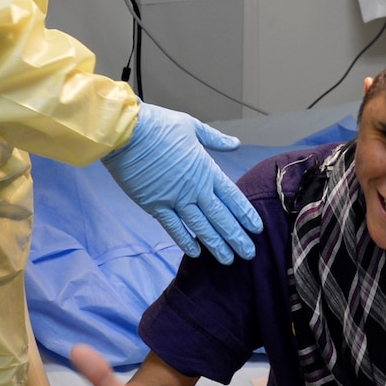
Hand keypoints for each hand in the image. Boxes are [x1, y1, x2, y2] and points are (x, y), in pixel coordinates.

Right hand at [102, 103, 261, 261]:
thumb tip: (235, 143)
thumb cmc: (160, 125)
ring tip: (228, 260)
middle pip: (220, 218)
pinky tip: (195, 252)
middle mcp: (194, 189)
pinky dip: (185, 241)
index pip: (232, 197)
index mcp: (206, 170)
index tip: (257, 228)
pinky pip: (173, 227)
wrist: (128, 133)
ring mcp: (174, 199)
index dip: (245, 214)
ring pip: (200, 227)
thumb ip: (215, 139)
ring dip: (215, 245)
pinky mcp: (154, 205)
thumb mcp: (192, 127)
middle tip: (249, 254)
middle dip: (236, 237)